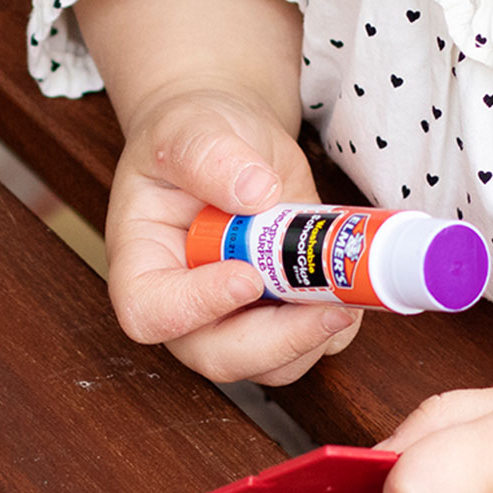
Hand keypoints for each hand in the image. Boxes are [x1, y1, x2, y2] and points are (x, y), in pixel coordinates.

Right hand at [104, 88, 363, 384]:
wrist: (232, 142)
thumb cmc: (196, 135)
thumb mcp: (191, 128)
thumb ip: (211, 156)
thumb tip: (255, 191)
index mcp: (143, 263)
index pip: (151, 312)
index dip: (197, 307)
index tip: (247, 276)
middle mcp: (184, 305)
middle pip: (216, 356)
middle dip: (278, 340)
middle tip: (328, 306)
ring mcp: (232, 318)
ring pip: (268, 365)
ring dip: (314, 338)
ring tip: (348, 290)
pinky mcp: (276, 318)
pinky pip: (306, 348)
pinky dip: (336, 328)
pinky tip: (350, 285)